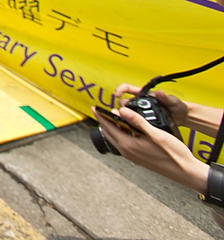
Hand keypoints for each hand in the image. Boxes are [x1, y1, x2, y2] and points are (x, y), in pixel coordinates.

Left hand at [95, 106, 209, 193]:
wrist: (185, 172)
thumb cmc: (173, 154)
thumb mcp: (155, 133)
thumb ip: (137, 121)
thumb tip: (122, 110)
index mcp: (128, 145)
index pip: (108, 127)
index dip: (101, 116)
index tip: (94, 107)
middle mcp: (127, 152)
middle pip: (109, 133)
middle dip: (105, 121)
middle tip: (103, 111)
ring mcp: (132, 156)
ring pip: (116, 139)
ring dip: (114, 128)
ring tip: (116, 117)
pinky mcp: (139, 158)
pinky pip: (124, 144)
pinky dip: (122, 135)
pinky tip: (130, 130)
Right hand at [114, 84, 189, 126]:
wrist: (183, 118)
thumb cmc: (178, 107)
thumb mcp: (173, 102)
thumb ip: (166, 98)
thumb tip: (159, 93)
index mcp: (145, 95)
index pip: (127, 88)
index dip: (120, 89)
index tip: (117, 94)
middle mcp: (141, 103)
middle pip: (124, 102)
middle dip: (122, 107)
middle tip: (123, 114)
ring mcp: (141, 112)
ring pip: (127, 113)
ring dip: (125, 117)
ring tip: (126, 122)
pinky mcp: (143, 121)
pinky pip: (133, 122)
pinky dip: (130, 125)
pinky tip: (132, 129)